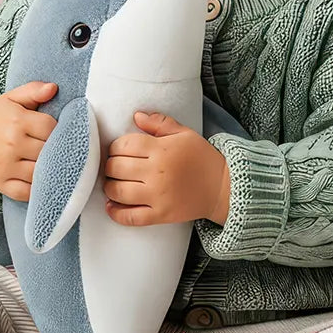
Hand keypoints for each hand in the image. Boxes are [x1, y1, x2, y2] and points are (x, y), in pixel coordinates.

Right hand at [0, 80, 57, 201]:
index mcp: (15, 120)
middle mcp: (10, 143)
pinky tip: (39, 180)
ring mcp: (4, 166)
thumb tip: (53, 88)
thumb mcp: (11, 99)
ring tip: (49, 163)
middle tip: (55, 149)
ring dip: (48, 169)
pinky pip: (26, 192)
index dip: (56, 130)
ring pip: (40, 172)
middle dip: (54, 150)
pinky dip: (35, 189)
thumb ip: (33, 90)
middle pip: (47, 150)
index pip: (50, 127)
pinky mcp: (0, 183)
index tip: (53, 131)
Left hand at [103, 110, 230, 227]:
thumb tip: (136, 116)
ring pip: (118, 192)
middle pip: (116, 168)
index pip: (123, 145)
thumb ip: (159, 123)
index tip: (118, 150)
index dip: (115, 147)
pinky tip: (111, 206)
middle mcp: (156, 172)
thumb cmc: (202, 158)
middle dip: (110, 166)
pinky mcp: (160, 215)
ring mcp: (157, 196)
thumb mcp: (184, 133)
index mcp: (161, 149)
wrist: (223, 188)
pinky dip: (116, 213)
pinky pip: (130, 217)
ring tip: (113, 184)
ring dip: (109, 187)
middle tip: (114, 166)